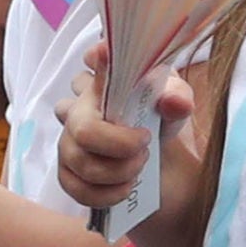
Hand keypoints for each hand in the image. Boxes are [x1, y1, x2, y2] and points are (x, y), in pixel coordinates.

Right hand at [59, 43, 202, 223]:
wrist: (164, 171)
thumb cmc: (161, 126)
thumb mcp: (176, 107)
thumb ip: (178, 99)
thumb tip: (173, 102)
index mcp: (105, 84)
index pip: (95, 61)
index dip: (97, 58)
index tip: (102, 53)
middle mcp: (78, 110)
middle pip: (84, 128)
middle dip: (120, 144)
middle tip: (144, 143)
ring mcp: (68, 143)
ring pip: (81, 162)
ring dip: (120, 171)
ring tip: (140, 166)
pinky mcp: (67, 174)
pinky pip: (76, 187)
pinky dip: (107, 193)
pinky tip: (125, 186)